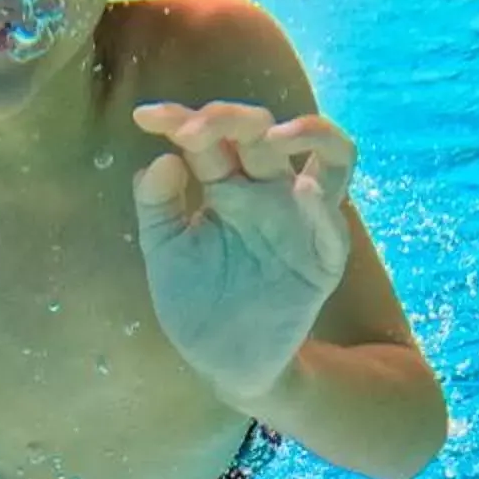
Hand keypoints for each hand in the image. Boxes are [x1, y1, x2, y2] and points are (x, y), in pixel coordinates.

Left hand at [130, 100, 357, 403]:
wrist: (221, 360)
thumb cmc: (194, 298)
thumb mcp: (164, 248)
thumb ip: (156, 204)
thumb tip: (162, 157)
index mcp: (228, 182)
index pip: (212, 136)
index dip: (179, 119)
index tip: (145, 117)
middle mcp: (268, 189)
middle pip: (264, 131)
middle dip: (229, 119)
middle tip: (191, 131)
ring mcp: (302, 219)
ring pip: (331, 155)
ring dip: (308, 132)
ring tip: (273, 135)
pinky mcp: (323, 258)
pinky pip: (332, 226)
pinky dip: (321, 206)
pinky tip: (301, 191)